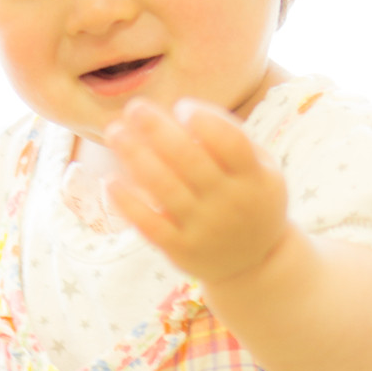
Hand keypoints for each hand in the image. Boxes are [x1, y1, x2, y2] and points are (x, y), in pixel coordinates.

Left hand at [104, 97, 290, 284]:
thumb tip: (180, 110)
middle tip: (135, 108)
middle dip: (158, 129)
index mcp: (254, 178)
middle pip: (190, 160)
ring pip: (165, 188)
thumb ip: (231, 138)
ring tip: (115, 133)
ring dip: (135, 156)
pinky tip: (111, 181)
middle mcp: (230, 203)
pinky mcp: (181, 250)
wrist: (255, 264)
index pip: (230, 143)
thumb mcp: (261, 169)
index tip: (181, 106)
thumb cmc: (250, 200)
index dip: (204, 120)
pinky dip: (128, 203)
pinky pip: (150, 225)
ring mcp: (204, 229)